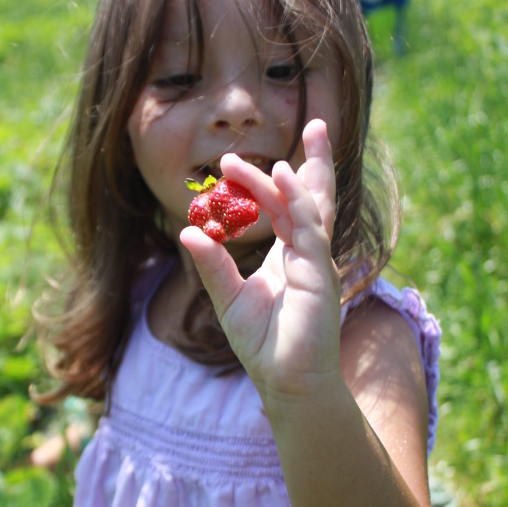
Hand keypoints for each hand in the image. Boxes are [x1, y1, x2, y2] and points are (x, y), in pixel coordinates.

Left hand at [180, 119, 341, 401]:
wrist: (285, 384)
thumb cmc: (263, 345)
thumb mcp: (229, 298)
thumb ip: (212, 264)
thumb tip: (188, 230)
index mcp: (293, 256)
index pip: (296, 207)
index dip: (292, 177)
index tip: (271, 153)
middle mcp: (310, 254)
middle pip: (318, 197)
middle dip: (319, 161)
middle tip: (316, 123)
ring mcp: (318, 263)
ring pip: (308, 208)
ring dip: (290, 179)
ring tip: (273, 156)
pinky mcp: (320, 276)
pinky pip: (309, 230)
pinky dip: (297, 201)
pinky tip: (284, 177)